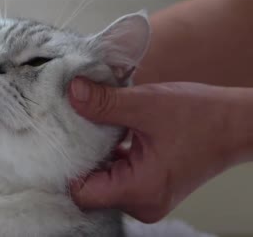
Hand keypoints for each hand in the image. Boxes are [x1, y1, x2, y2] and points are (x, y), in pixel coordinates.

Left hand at [67, 78, 246, 222]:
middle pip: (90, 187)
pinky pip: (116, 174)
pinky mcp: (149, 185)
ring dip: (95, 152)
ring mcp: (146, 196)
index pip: (82, 193)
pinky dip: (109, 154)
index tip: (59, 138)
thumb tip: (72, 92)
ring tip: (89, 124)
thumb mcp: (147, 105)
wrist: (236, 124)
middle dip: (80, 156)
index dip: (67, 166)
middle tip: (70, 125)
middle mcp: (142, 202)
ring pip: (102, 179)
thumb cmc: (201, 117)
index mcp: (140, 190)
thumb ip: (106, 102)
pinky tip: (106, 130)